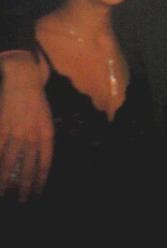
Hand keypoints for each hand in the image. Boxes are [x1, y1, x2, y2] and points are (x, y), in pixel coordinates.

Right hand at [0, 52, 53, 201]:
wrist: (24, 80)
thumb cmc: (36, 102)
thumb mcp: (47, 120)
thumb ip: (44, 140)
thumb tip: (41, 162)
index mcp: (46, 133)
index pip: (45, 162)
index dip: (40, 179)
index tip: (37, 193)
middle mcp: (32, 135)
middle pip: (28, 166)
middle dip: (25, 186)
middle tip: (22, 201)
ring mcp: (16, 132)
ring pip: (10, 163)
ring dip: (6, 181)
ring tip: (4, 195)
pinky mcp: (2, 128)